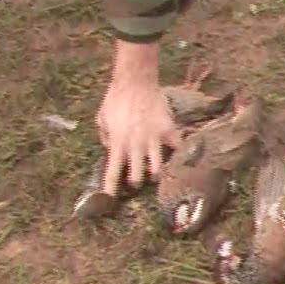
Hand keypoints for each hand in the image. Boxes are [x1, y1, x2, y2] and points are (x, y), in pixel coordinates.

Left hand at [95, 40, 180, 189]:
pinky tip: (182, 156)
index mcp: (117, 145)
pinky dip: (180, 153)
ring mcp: (153, 140)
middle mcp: (135, 147)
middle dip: (136, 183)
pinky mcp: (168, 131)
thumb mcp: (102, 118)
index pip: (112, 174)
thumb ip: (105, 136)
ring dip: (156, 174)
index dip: (110, 191)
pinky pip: (177, 147)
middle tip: (137, 181)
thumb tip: (108, 148)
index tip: (109, 202)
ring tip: (156, 173)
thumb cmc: (115, 98)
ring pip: (158, 170)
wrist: (135, 81)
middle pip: (137, 178)